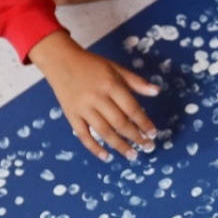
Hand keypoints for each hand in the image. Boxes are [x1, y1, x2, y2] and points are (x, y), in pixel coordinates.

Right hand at [29, 30, 160, 160]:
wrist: (60, 60)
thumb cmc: (91, 65)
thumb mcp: (115, 68)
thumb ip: (136, 81)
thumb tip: (157, 91)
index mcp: (110, 85)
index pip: (131, 108)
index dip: (144, 123)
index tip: (153, 134)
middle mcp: (97, 98)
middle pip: (119, 123)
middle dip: (135, 137)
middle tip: (147, 147)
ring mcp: (83, 108)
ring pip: (103, 131)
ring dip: (119, 146)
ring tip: (132, 155)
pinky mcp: (71, 115)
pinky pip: (83, 135)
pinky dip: (94, 147)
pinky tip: (105, 156)